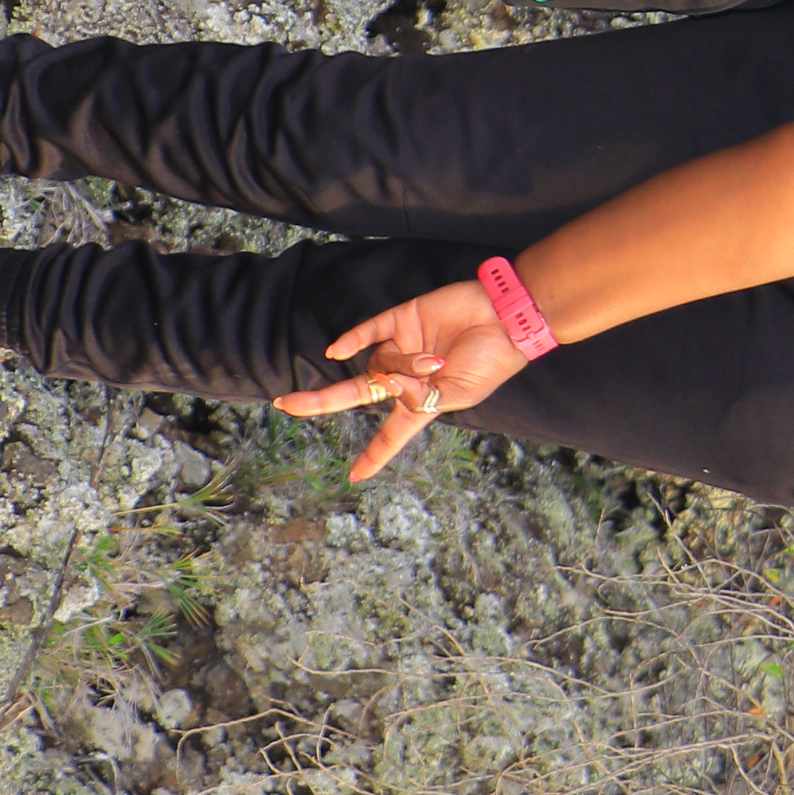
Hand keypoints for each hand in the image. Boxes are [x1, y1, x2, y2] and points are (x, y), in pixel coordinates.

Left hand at [271, 280, 529, 482]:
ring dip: (405, 365)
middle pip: (356, 393)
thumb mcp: (459, 395)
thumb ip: (422, 398)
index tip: (355, 477)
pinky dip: (352, 340)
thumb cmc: (491, 362)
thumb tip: (389, 385)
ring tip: (437, 360)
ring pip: (381, 361)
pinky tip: (338, 350)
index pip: (392, 434)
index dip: (375, 456)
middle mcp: (406, 376)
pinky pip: (370, 331)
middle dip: (320, 401)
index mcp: (423, 402)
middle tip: (285, 405)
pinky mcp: (404, 318)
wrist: (508, 318)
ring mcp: (403, 346)